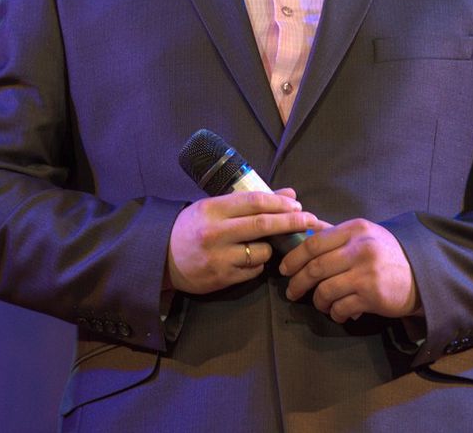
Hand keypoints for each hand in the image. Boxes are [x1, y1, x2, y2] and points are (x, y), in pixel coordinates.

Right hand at [165, 188, 320, 294]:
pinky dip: (259, 264)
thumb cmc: (192, 227)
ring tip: (263, 245)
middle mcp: (215, 233)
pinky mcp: (221, 278)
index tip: (298, 204)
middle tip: (310, 219)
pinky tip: (249, 259)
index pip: (254, 202)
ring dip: (272, 248)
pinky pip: (253, 271)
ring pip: (262, 252)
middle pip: (263, 225)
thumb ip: (250, 201)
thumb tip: (289, 193)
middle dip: (291, 221)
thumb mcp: (215, 207)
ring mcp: (218, 257)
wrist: (162, 257)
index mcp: (213, 209)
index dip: (280, 202)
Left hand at [279, 219, 420, 321]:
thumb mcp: (364, 235)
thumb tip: (304, 229)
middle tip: (291, 292)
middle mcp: (360, 249)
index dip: (294, 257)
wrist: (421, 274)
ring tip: (320, 303)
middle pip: (315, 267)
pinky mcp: (372, 296)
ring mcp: (366, 273)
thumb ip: (335, 233)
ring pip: (325, 290)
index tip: (284, 269)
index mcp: (355, 230)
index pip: (314, 242)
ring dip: (317, 301)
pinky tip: (338, 312)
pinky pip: (341, 307)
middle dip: (298, 282)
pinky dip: (335, 313)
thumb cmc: (386, 254)